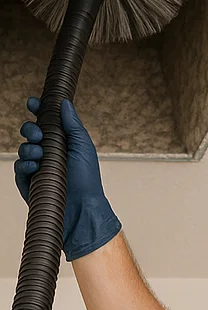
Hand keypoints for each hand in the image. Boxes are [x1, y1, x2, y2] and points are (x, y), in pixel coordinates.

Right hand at [15, 97, 121, 260]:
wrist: (81, 206)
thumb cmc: (87, 178)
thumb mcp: (83, 146)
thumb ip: (72, 124)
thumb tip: (64, 102)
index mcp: (63, 143)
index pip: (47, 122)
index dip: (38, 111)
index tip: (33, 103)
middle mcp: (49, 153)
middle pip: (30, 132)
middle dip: (30, 129)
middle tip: (38, 134)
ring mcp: (37, 167)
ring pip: (23, 148)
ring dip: (29, 148)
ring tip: (40, 154)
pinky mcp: (28, 181)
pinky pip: (19, 167)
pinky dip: (25, 165)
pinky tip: (35, 167)